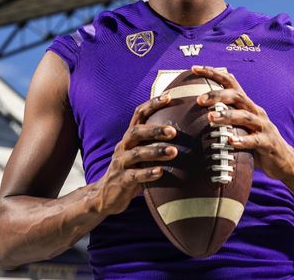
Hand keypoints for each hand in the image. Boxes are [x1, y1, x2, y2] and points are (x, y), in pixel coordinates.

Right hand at [94, 93, 177, 214]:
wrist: (105, 196)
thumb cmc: (132, 171)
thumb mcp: (142, 154)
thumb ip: (156, 143)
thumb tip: (187, 131)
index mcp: (130, 137)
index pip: (139, 114)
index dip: (152, 104)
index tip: (169, 96)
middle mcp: (124, 146)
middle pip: (136, 131)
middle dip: (155, 130)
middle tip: (173, 131)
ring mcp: (121, 163)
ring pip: (137, 153)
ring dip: (155, 151)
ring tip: (173, 152)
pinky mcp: (121, 180)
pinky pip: (134, 175)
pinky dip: (148, 173)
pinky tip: (160, 172)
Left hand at [191, 65, 293, 181]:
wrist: (284, 160)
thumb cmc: (255, 143)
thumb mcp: (239, 127)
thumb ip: (223, 120)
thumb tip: (192, 118)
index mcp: (246, 105)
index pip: (230, 82)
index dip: (213, 73)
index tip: (195, 69)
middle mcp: (255, 111)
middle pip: (237, 96)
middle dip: (217, 95)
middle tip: (199, 100)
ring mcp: (263, 126)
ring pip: (245, 116)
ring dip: (227, 116)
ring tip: (210, 118)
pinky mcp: (268, 143)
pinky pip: (255, 140)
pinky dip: (242, 140)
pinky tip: (230, 141)